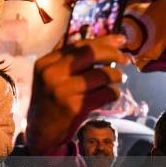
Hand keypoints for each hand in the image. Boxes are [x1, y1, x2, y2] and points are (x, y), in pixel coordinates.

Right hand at [26, 35, 128, 154]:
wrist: (40, 132)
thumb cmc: (49, 101)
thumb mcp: (49, 76)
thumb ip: (64, 56)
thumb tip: (88, 34)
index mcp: (46, 63)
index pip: (79, 45)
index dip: (103, 41)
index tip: (120, 40)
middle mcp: (53, 74)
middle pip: (91, 54)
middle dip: (113, 54)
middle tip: (125, 59)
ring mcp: (64, 90)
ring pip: (102, 75)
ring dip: (116, 77)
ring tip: (117, 80)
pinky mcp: (75, 107)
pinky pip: (105, 94)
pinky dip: (112, 93)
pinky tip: (110, 95)